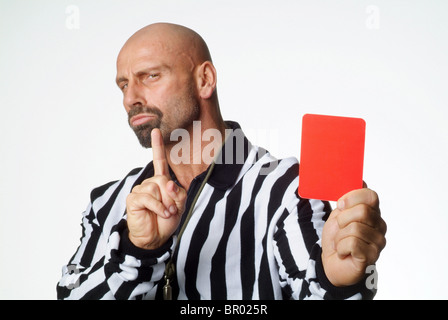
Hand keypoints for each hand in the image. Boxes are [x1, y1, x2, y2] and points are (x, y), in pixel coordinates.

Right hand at [126, 129, 186, 249]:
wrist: (155, 238)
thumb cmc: (166, 220)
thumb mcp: (179, 206)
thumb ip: (178, 193)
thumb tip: (168, 183)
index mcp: (160, 182)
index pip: (159, 161)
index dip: (157, 146)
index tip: (156, 131)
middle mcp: (149, 183)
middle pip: (163, 180)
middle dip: (171, 196)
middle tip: (170, 209)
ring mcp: (140, 190)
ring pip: (156, 189)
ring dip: (165, 204)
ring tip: (165, 213)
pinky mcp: (133, 199)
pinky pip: (149, 198)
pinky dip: (158, 208)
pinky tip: (160, 214)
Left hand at [321, 185, 386, 286]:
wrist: (331, 262)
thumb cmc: (337, 237)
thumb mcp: (339, 213)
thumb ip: (348, 198)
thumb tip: (360, 179)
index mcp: (372, 212)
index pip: (370, 195)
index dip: (352, 198)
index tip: (340, 205)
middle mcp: (379, 225)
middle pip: (362, 211)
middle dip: (342, 220)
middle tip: (340, 229)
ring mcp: (378, 241)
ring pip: (355, 228)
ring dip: (340, 236)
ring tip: (341, 242)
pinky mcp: (372, 255)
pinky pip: (353, 243)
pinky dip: (341, 247)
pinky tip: (344, 252)